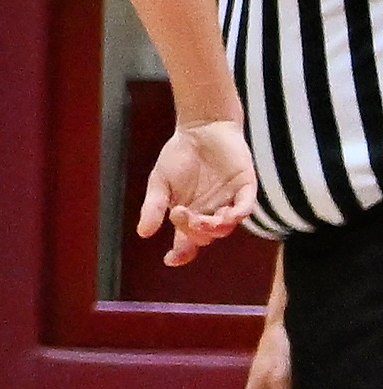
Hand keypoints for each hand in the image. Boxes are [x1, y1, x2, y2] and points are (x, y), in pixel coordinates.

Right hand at [143, 115, 256, 262]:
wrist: (200, 128)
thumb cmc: (179, 155)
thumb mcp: (159, 182)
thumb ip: (154, 207)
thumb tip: (143, 233)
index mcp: (190, 214)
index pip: (187, 241)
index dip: (181, 253)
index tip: (170, 259)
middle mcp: (210, 212)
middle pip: (205, 236)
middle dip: (194, 231)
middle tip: (180, 214)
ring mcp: (229, 201)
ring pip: (226, 227)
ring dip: (216, 228)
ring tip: (204, 220)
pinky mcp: (245, 188)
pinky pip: (245, 207)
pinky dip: (237, 214)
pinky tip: (226, 214)